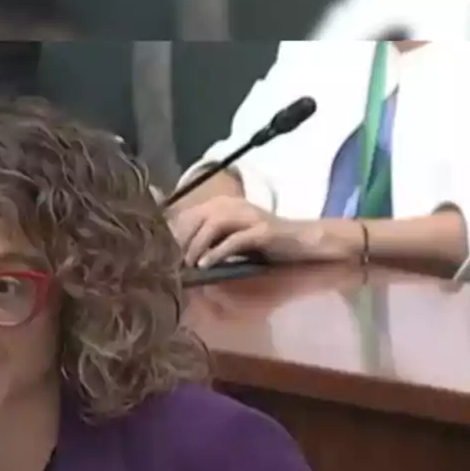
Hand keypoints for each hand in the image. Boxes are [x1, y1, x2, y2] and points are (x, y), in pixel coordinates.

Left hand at [170, 196, 355, 267]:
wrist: (308, 242)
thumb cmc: (269, 245)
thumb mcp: (235, 240)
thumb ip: (212, 242)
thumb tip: (182, 259)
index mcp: (224, 205)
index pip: (189, 214)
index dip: (173, 233)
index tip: (161, 254)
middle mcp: (234, 205)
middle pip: (196, 217)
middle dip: (181, 241)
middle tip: (172, 264)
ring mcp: (249, 215)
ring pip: (212, 224)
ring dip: (196, 245)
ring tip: (188, 265)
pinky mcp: (263, 230)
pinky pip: (234, 239)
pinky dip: (217, 252)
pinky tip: (206, 265)